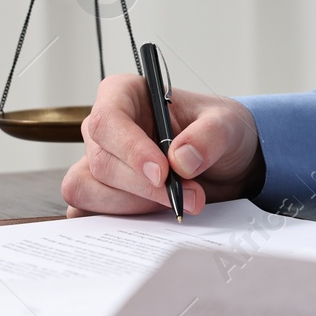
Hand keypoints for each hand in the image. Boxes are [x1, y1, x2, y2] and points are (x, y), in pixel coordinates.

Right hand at [61, 74, 264, 217]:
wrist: (223, 161)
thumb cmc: (216, 130)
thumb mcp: (227, 123)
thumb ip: (209, 135)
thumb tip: (181, 159)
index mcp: (124, 94)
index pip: (107, 120)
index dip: (131, 150)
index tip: (162, 173)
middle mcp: (105, 128)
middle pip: (101, 162)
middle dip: (145, 188)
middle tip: (190, 196)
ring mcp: (99, 161)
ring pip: (88, 189)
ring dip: (135, 206)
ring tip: (179, 203)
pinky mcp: (102, 191)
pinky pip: (90, 210)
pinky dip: (119, 221)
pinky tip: (154, 216)